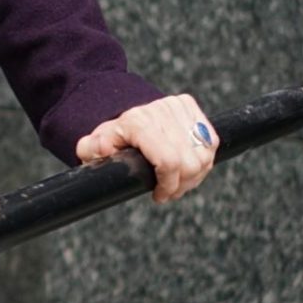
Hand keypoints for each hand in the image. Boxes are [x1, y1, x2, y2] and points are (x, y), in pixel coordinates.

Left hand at [76, 92, 218, 204]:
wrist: (122, 112)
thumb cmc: (110, 137)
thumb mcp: (92, 147)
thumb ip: (91, 150)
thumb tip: (102, 147)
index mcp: (137, 122)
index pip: (169, 161)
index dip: (169, 185)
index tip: (160, 196)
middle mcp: (160, 111)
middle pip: (189, 163)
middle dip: (181, 185)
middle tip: (168, 192)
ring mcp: (177, 107)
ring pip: (203, 155)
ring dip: (194, 175)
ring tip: (177, 182)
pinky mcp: (189, 106)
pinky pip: (211, 142)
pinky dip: (202, 161)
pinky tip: (188, 168)